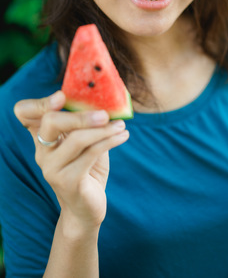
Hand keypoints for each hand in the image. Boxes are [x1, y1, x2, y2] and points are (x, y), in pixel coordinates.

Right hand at [14, 91, 128, 235]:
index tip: (61, 96)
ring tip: (121, 126)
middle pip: (50, 121)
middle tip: (105, 114)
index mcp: (42, 137)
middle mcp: (41, 151)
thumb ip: (88, 123)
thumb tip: (108, 101)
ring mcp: (51, 167)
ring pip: (77, 139)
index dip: (39, 103)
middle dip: (80, 115)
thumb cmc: (88, 169)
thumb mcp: (86, 142)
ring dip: (104, 130)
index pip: (26, 113)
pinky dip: (110, 141)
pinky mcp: (67, 181)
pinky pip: (91, 154)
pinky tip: (123, 136)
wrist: (86, 208)